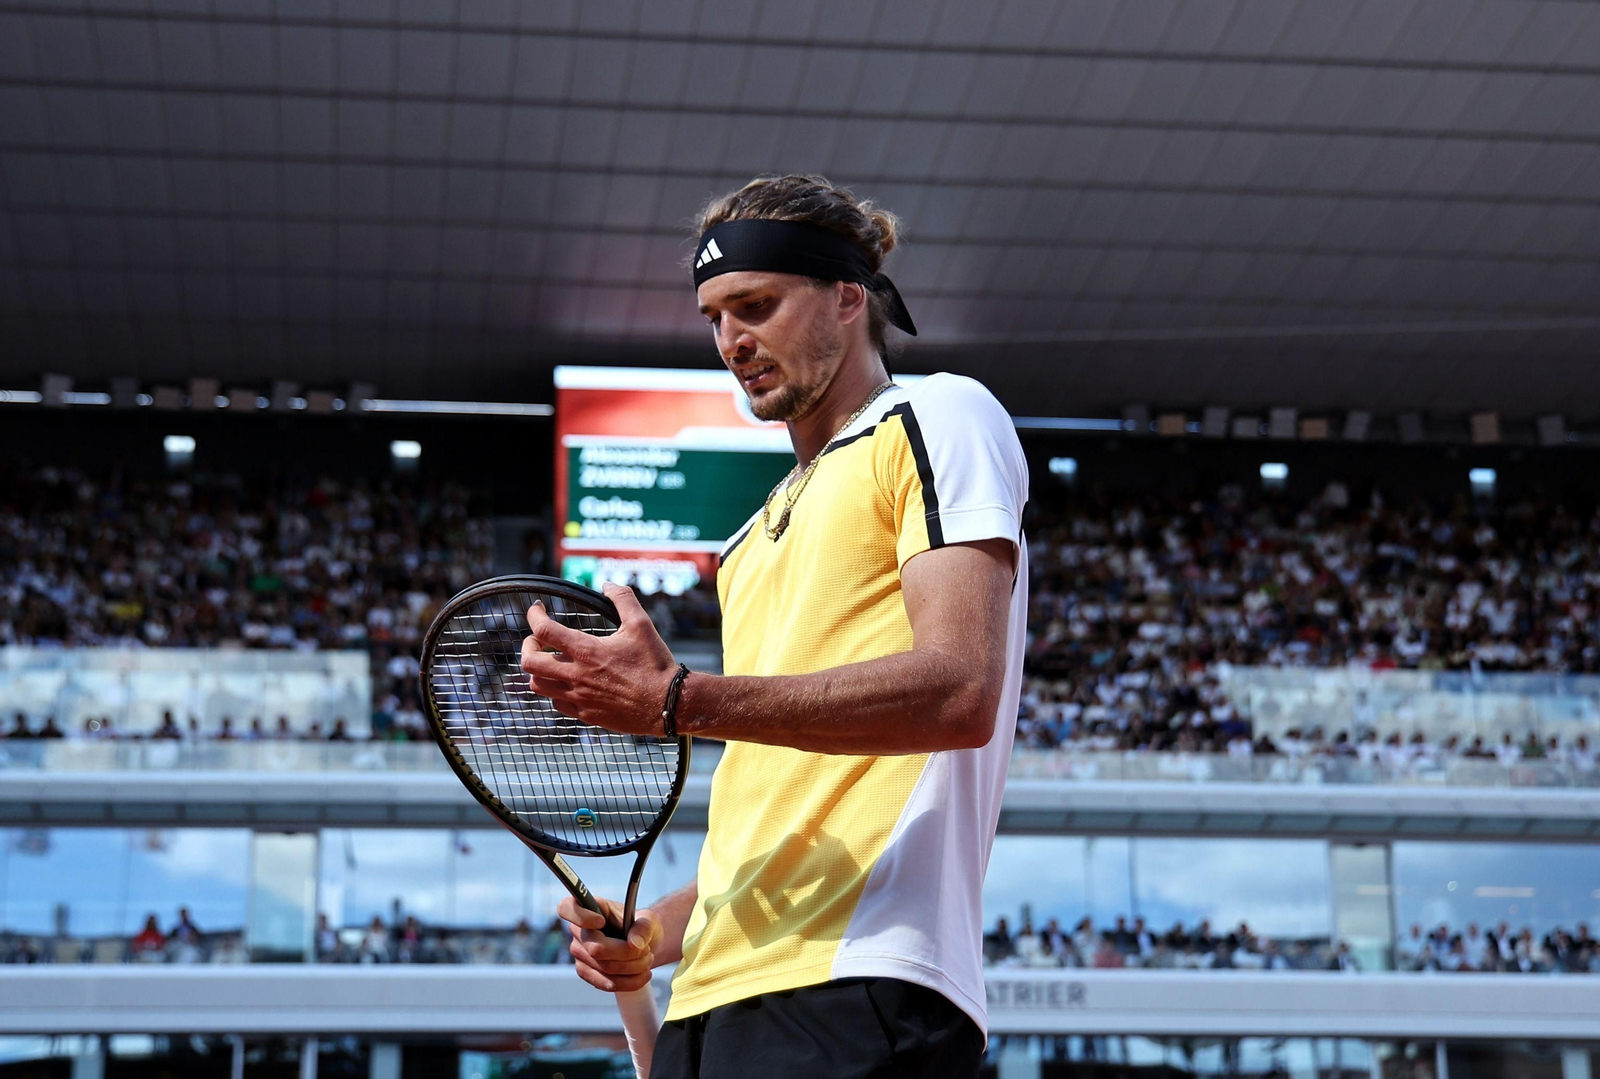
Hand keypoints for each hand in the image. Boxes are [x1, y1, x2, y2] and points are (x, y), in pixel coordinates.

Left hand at [520, 584, 677, 735]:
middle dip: (527, 646)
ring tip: (548, 661)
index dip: (534, 615)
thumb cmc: (655, 664)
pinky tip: (567, 683)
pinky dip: (555, 691)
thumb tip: (608, 584)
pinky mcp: (586, 714)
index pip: (543, 630)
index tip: (537, 609)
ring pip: (538, 685)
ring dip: (538, 670)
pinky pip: (557, 704)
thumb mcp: (641, 625)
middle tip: (537, 639)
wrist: (667, 704)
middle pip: (529, 662)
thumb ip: (623, 599)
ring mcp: (579, 697)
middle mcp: (576, 676)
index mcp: (586, 651)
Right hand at [558, 893, 662, 993]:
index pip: (566, 908)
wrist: (643, 945)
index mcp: (589, 908)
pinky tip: (642, 976)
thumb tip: (635, 944)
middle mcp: (579, 931)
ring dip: (632, 968)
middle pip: (596, 948)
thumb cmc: (641, 927)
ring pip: (604, 968)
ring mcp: (579, 953)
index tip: (601, 921)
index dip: (580, 917)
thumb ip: (643, 927)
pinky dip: (628, 982)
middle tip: (646, 951)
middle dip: (627, 953)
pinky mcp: (585, 972)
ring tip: (647, 961)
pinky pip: (604, 983)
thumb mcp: (648, 920)